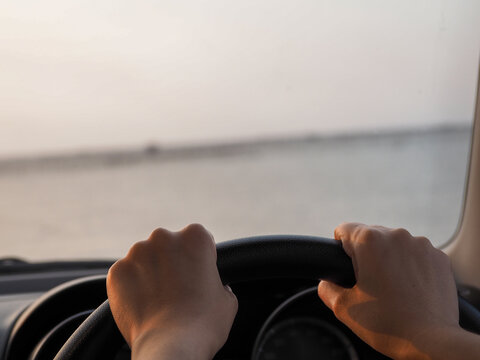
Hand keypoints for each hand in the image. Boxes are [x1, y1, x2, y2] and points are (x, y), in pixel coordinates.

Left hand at [107, 224, 237, 359]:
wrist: (170, 347)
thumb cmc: (203, 324)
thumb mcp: (228, 300)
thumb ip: (220, 284)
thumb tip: (217, 288)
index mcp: (195, 237)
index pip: (197, 240)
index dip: (199, 260)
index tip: (197, 277)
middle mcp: (164, 237)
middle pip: (169, 245)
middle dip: (172, 262)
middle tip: (178, 290)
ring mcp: (137, 253)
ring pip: (145, 258)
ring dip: (150, 272)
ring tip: (158, 300)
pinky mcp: (117, 271)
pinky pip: (126, 275)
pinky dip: (131, 287)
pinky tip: (143, 304)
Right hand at [317, 223, 462, 358]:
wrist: (432, 342)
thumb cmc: (388, 324)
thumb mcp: (343, 307)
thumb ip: (326, 287)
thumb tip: (327, 281)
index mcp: (370, 241)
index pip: (343, 230)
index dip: (340, 250)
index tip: (349, 269)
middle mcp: (396, 235)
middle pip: (370, 235)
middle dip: (366, 255)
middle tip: (370, 285)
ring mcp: (421, 245)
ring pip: (394, 244)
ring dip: (389, 259)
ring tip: (393, 288)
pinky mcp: (438, 257)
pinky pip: (416, 254)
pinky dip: (411, 266)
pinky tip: (410, 289)